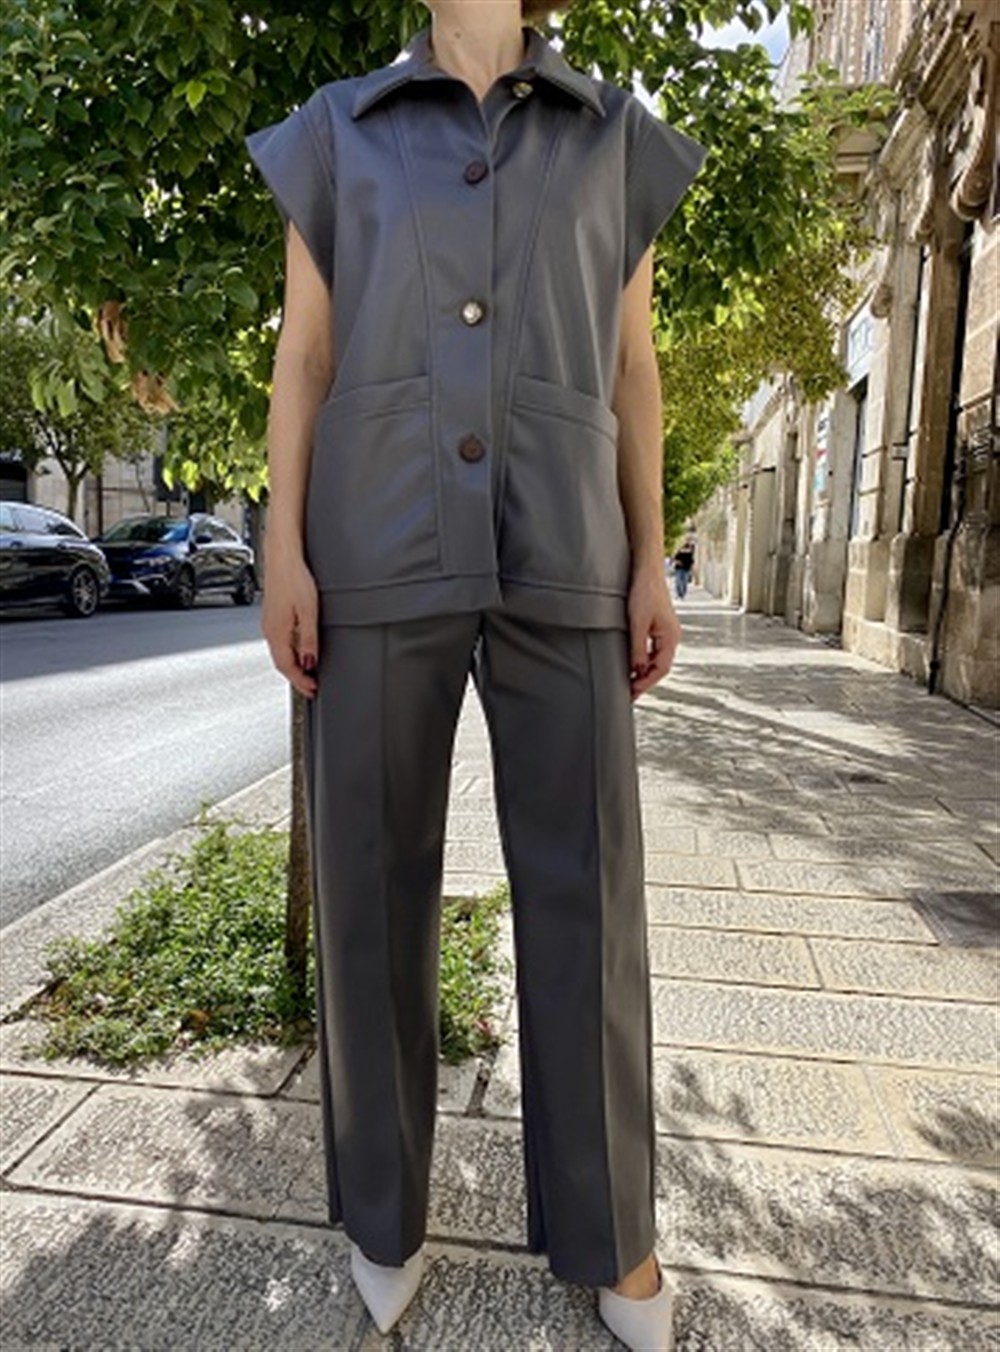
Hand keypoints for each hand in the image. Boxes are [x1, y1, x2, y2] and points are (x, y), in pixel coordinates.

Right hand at [261, 549, 319, 698]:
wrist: (282, 556)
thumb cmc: (294, 577)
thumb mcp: (309, 611)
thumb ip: (309, 639)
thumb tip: (310, 661)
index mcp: (276, 632)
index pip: (287, 667)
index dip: (300, 682)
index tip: (312, 690)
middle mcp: (269, 630)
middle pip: (281, 663)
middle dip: (297, 678)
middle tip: (311, 687)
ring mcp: (269, 623)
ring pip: (279, 653)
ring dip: (293, 666)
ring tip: (308, 673)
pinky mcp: (272, 616)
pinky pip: (279, 642)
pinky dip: (289, 653)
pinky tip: (299, 651)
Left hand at [627, 562, 680, 700]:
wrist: (646, 570)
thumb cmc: (644, 592)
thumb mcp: (637, 623)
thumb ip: (637, 649)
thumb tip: (637, 671)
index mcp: (670, 637)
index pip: (661, 669)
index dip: (646, 683)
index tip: (632, 693)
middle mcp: (671, 637)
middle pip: (660, 667)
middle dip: (645, 681)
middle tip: (628, 694)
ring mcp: (666, 632)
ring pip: (657, 659)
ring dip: (644, 672)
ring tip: (629, 683)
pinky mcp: (658, 626)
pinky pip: (653, 650)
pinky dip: (643, 660)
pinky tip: (633, 664)